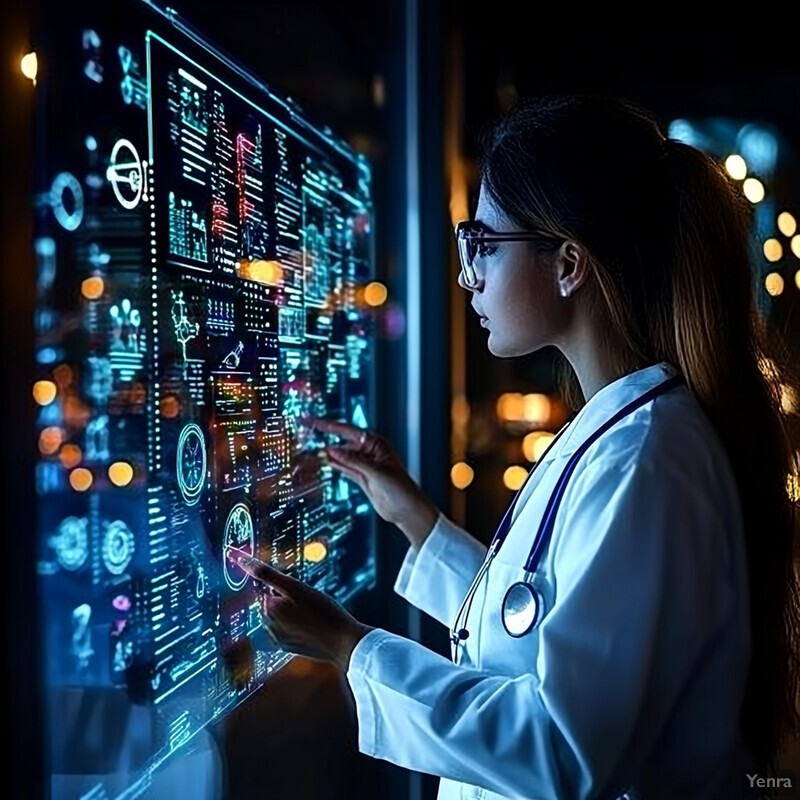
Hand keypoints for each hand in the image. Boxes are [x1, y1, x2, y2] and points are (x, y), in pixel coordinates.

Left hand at [236, 554, 372, 669]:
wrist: (343, 642)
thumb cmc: (323, 612)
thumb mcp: (296, 587)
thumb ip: (267, 574)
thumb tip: (242, 561)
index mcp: (268, 609)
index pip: (266, 587)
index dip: (283, 585)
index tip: (300, 590)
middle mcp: (268, 626)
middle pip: (273, 601)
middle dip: (287, 597)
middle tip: (309, 601)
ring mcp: (278, 639)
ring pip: (281, 616)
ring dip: (292, 611)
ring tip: (313, 613)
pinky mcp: (289, 648)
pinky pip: (288, 629)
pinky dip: (297, 624)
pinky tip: (313, 625)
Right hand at [298, 417, 438, 546]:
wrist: (406, 510)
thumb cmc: (399, 488)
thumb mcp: (375, 472)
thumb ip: (352, 461)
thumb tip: (331, 450)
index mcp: (377, 443)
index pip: (348, 430)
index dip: (329, 425)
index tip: (314, 421)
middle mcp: (371, 452)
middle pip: (344, 441)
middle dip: (327, 437)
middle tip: (308, 431)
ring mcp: (366, 465)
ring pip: (343, 455)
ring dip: (329, 453)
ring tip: (311, 448)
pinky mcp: (362, 477)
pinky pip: (345, 467)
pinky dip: (335, 464)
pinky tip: (325, 460)